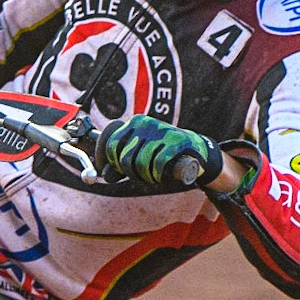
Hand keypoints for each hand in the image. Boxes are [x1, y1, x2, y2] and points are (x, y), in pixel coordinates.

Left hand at [95, 115, 232, 187]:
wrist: (195, 149)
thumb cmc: (162, 152)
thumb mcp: (138, 155)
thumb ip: (120, 164)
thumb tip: (104, 175)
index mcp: (134, 123)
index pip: (110, 144)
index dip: (106, 161)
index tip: (107, 173)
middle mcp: (145, 123)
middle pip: (124, 158)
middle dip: (130, 173)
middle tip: (140, 176)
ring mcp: (161, 130)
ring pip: (141, 163)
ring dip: (145, 176)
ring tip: (152, 176)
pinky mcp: (176, 141)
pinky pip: (158, 164)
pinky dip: (158, 175)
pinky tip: (161, 175)